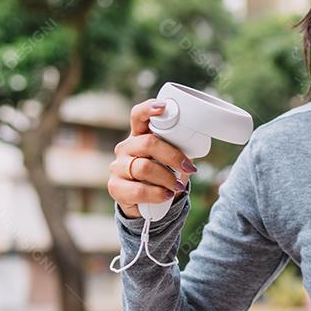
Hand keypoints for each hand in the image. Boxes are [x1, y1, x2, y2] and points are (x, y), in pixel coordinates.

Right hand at [108, 99, 197, 218]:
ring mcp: (118, 167)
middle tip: (188, 168)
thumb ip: (179, 147)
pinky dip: (158, 194)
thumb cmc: (162, 174)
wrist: (146, 203)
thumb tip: (195, 140)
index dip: (149, 109)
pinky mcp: (115, 187)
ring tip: (178, 186)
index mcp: (139, 135)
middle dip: (173, 157)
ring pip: (144, 167)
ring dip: (167, 178)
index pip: (139, 116)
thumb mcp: (172, 158)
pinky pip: (138, 190)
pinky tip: (166, 195)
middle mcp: (126, 147)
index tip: (163, 107)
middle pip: (148, 143)